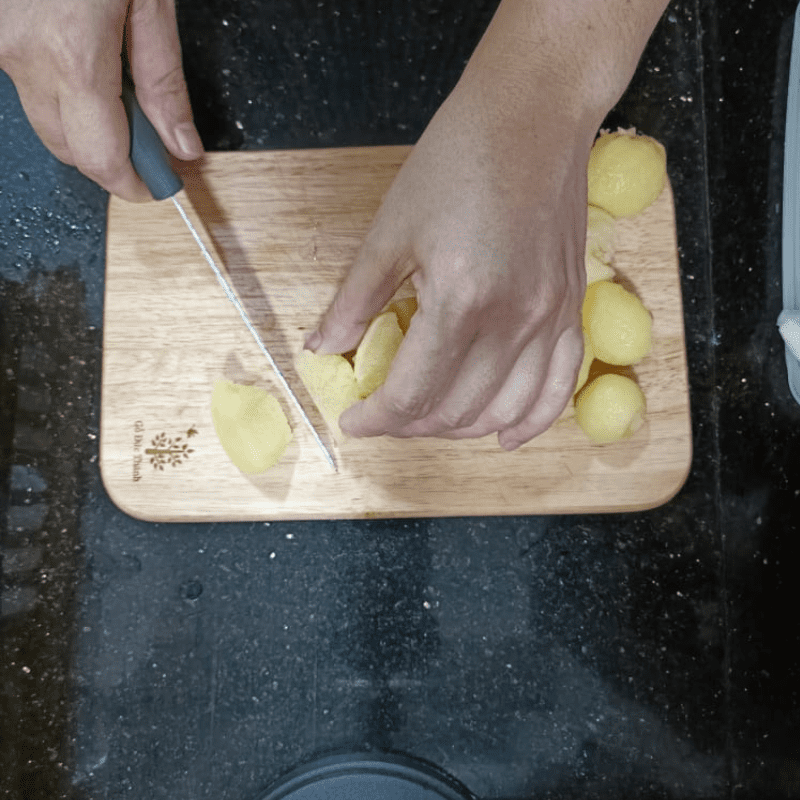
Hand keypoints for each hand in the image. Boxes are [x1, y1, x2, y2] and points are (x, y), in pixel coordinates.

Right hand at [0, 0, 201, 200]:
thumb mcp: (153, 4)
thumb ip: (166, 84)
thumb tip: (183, 146)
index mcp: (72, 56)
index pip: (101, 159)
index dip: (134, 185)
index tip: (159, 186)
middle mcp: (23, 56)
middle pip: (70, 150)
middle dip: (113, 160)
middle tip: (154, 146)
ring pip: (46, 120)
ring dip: (88, 127)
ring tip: (125, 96)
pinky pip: (29, 84)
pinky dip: (65, 93)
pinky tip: (91, 65)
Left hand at [308, 76, 590, 449]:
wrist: (532, 116)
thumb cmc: (456, 161)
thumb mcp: (390, 229)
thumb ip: (355, 300)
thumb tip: (322, 348)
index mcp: (461, 298)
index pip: (414, 393)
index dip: (377, 418)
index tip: (355, 419)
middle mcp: (513, 319)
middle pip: (458, 410)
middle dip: (410, 425)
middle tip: (384, 414)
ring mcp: (550, 318)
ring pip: (505, 411)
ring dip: (460, 428)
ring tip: (429, 419)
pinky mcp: (572, 310)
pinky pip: (558, 389)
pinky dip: (530, 422)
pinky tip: (505, 437)